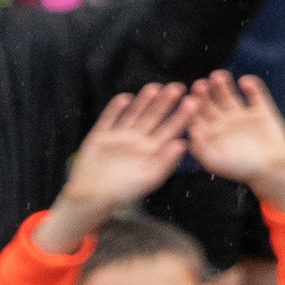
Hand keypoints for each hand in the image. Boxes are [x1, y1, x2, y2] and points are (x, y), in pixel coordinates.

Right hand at [54, 85, 194, 231]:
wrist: (91, 197)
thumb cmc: (123, 192)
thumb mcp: (149, 178)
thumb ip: (165, 161)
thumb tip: (182, 144)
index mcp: (153, 150)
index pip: (170, 129)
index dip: (181, 115)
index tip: (193, 101)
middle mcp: (138, 140)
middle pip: (154, 117)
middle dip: (165, 102)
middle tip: (178, 87)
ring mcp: (120, 137)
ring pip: (133, 115)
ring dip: (143, 102)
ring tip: (154, 88)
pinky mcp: (100, 136)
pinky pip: (109, 119)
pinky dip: (115, 109)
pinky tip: (124, 98)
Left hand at [184, 72, 284, 212]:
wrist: (274, 170)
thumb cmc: (243, 169)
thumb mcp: (216, 163)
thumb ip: (201, 148)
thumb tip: (190, 131)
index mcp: (210, 134)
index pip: (196, 116)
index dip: (192, 107)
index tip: (189, 99)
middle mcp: (223, 122)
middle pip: (210, 102)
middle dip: (204, 93)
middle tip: (200, 84)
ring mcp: (242, 115)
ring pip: (228, 95)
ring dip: (222, 85)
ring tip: (218, 76)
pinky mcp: (261, 110)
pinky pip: (255, 94)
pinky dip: (251, 86)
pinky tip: (245, 82)